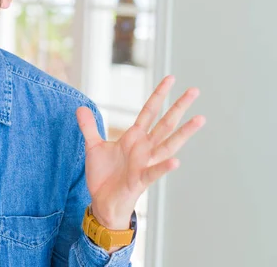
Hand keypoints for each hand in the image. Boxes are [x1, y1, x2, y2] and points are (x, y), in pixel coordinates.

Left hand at [76, 75, 205, 230]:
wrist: (103, 201)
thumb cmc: (103, 175)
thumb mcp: (93, 146)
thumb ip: (89, 127)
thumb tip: (80, 107)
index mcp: (134, 138)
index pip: (149, 111)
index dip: (158, 95)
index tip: (170, 78)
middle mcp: (144, 148)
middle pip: (165, 123)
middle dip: (179, 107)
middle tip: (195, 90)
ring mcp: (144, 163)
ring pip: (168, 145)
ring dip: (183, 133)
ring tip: (199, 119)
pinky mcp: (140, 180)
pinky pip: (154, 172)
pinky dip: (164, 167)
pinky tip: (176, 160)